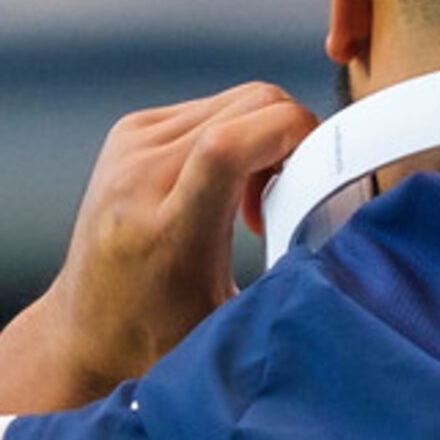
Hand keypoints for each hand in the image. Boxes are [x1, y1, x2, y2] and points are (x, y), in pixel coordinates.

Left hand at [32, 80, 318, 394]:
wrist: (84, 334)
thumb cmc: (160, 340)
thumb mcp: (234, 323)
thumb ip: (287, 281)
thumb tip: (354, 248)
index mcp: (167, 229)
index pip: (229, 145)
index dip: (292, 137)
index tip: (315, 172)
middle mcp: (141, 176)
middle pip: (252, 104)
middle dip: (293, 138)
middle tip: (286, 198)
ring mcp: (131, 145)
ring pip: (240, 99)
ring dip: (268, 137)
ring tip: (253, 200)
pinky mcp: (131, 130)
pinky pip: (214, 105)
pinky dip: (240, 134)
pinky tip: (227, 185)